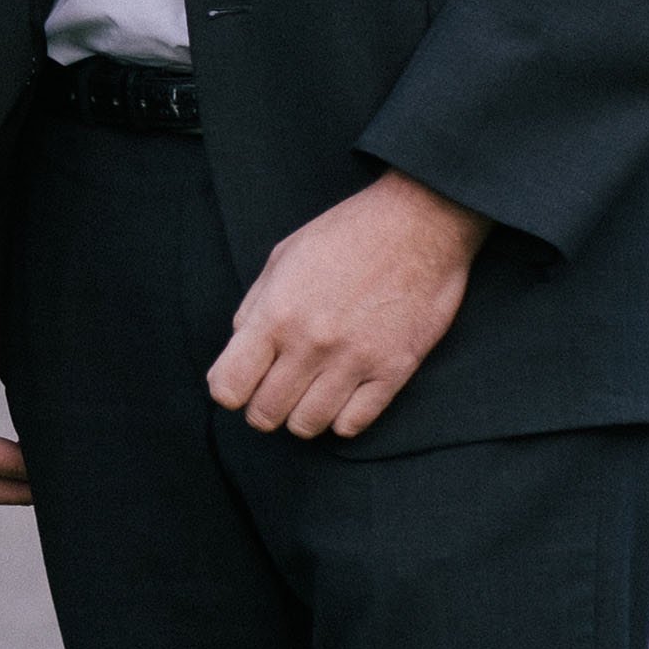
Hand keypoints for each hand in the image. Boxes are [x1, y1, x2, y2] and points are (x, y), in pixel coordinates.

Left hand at [209, 170, 487, 439]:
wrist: (419, 223)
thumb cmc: (346, 235)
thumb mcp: (283, 259)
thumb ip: (255, 308)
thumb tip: (239, 352)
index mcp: (276, 314)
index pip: (229, 387)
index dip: (229, 391)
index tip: (240, 384)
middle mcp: (311, 343)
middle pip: (266, 414)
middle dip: (263, 409)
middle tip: (275, 392)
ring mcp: (354, 360)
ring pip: (308, 426)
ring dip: (301, 417)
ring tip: (308, 395)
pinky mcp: (395, 370)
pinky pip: (355, 424)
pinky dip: (342, 418)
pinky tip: (342, 395)